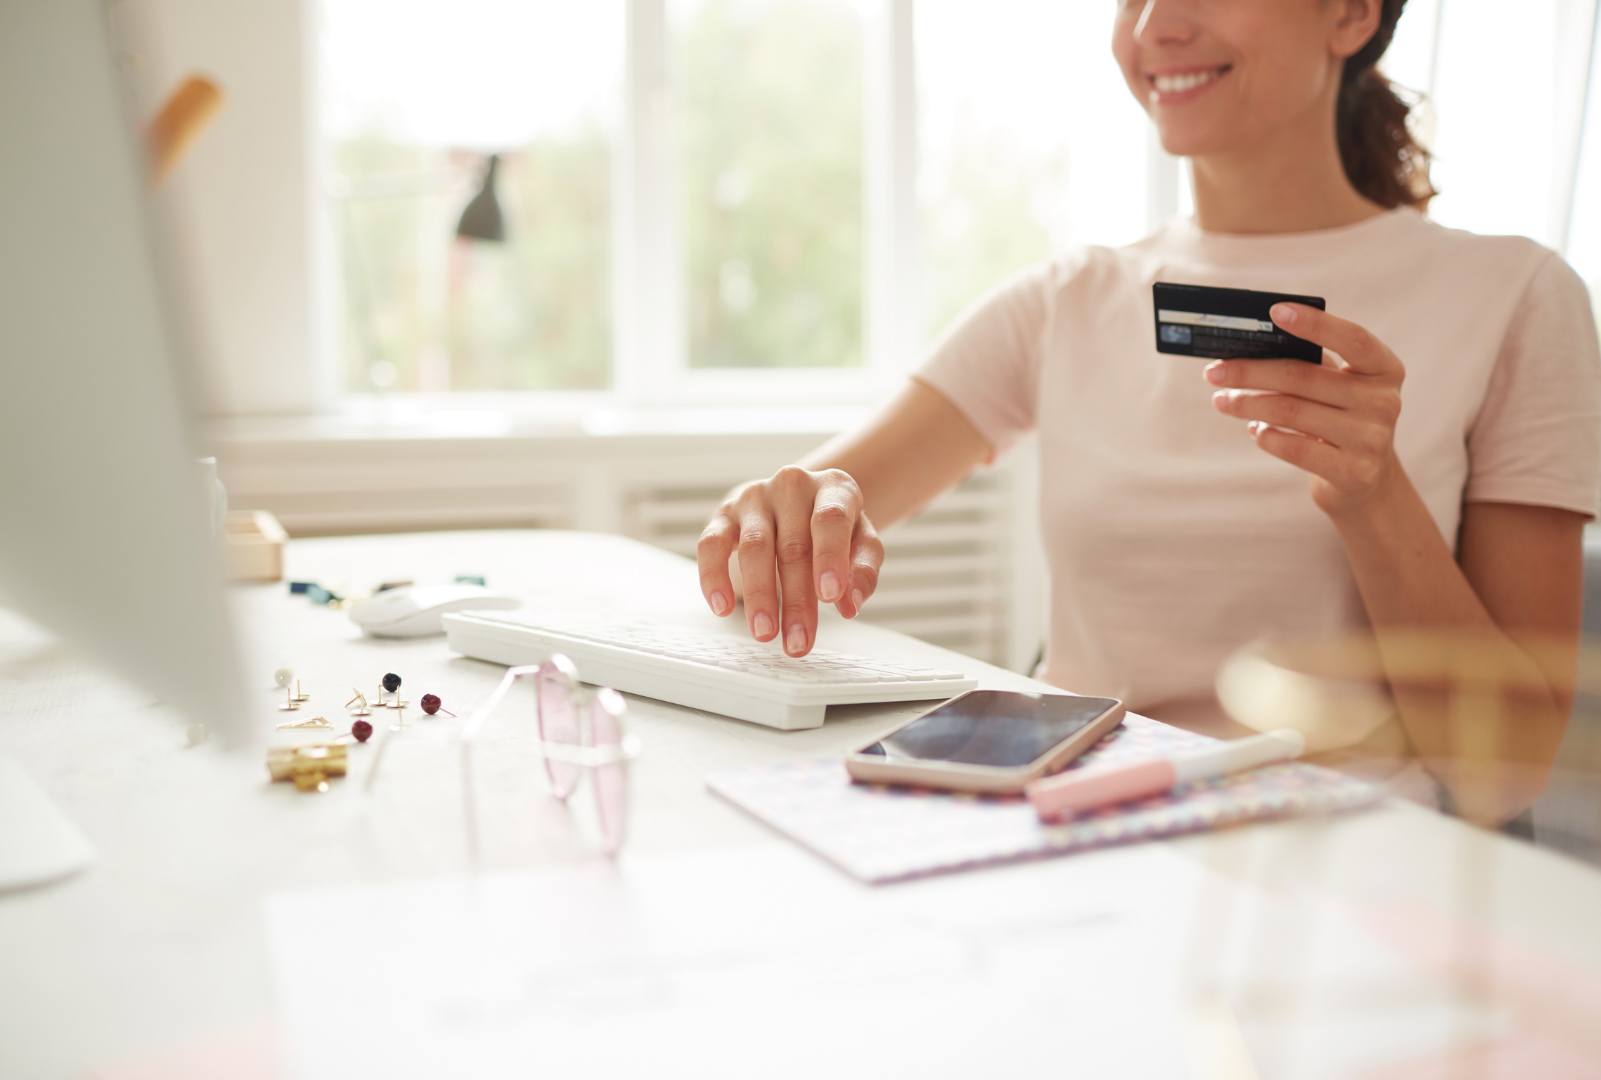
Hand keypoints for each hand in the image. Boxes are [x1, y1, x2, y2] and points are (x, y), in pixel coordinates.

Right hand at [696, 466, 884, 655]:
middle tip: (798, 642)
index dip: (829, 559)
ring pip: (754, 548)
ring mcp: (755, 497)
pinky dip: (714, 577)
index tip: (829, 598)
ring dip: (760, 596)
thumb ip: (862, 570)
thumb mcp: (862, 542)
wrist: (797, 500)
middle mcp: (792, 486)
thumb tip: (850, 605)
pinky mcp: (724, 514)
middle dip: (796, 600)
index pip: (830, 519)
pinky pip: (711, 545)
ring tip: (765, 633)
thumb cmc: (832, 528)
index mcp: (833, 488)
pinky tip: (721, 608)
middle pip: (793, 546)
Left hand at [1206, 303, 1405, 517]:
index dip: (1315, 323)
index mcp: (1385, 368)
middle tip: (1214, 372)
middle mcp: (1385, 401)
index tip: (1275, 310)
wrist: (1365, 479)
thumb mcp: (1337, 388)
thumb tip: (1247, 350)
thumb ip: (1309, 366)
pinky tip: (1255, 430)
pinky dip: (1265, 435)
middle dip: (1249, 372)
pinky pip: (1293, 447)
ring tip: (1222, 401)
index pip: (1352, 338)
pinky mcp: (1354, 471)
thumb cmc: (1339, 419)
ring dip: (1246, 404)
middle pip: (1302, 377)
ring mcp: (1372, 438)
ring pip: (1291, 411)